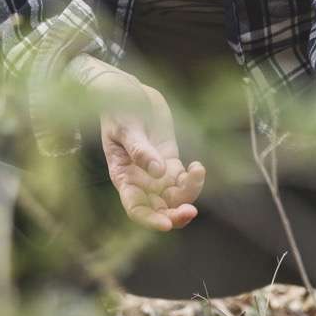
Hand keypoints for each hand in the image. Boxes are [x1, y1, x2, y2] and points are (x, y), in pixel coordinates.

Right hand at [70, 56, 205, 231]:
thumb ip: (140, 150)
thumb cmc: (118, 109)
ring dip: (189, 194)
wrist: (126, 91)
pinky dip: (193, 178)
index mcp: (123, 177)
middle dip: (175, 214)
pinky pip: (184, 178)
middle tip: (190, 211)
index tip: (166, 224)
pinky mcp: (170, 160)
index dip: (150, 220)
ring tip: (197, 173)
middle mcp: (140, 181)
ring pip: (176, 196)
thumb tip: (157, 172)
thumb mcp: (125, 127)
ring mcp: (156, 172)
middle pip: (159, 208)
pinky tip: (197, 167)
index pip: (136, 208)